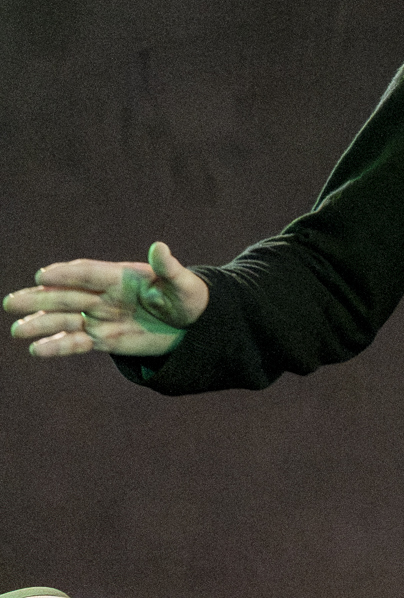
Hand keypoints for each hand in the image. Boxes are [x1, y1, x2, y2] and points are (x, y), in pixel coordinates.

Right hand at [4, 243, 208, 358]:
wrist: (192, 326)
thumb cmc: (187, 298)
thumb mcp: (183, 284)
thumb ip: (170, 269)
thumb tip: (160, 247)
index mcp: (120, 277)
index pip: (88, 274)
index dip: (66, 274)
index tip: (43, 275)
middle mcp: (104, 296)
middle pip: (66, 295)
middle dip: (40, 298)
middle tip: (11, 302)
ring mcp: (100, 318)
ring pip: (65, 320)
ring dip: (41, 324)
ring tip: (17, 330)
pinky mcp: (102, 339)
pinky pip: (76, 343)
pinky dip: (58, 347)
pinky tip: (36, 350)